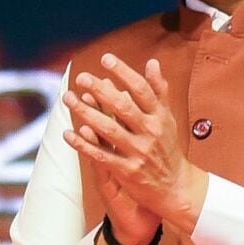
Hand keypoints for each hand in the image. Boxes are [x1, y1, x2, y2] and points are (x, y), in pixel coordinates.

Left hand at [61, 54, 207, 233]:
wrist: (175, 186)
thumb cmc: (166, 145)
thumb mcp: (166, 117)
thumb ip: (158, 90)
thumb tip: (152, 61)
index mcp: (160, 116)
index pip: (141, 90)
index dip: (124, 72)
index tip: (105, 58)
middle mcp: (151, 132)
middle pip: (124, 108)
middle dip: (101, 91)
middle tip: (81, 77)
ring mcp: (139, 152)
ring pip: (109, 130)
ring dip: (86, 114)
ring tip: (68, 98)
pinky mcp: (127, 171)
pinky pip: (101, 156)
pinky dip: (84, 145)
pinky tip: (67, 134)